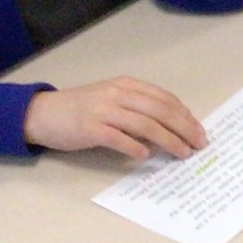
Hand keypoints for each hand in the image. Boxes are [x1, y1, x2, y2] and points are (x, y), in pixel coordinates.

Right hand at [23, 78, 205, 160]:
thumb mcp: (113, 100)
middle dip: (185, 129)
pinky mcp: (90, 128)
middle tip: (199, 145)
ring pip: (146, 125)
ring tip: (182, 153)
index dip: (186, 116)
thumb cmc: (82, 109)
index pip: (165, 99)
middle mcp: (117, 94)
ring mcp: (103, 110)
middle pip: (161, 111)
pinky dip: (135, 147)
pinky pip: (119, 138)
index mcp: (127, 85)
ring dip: (168, 141)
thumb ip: (139, 109)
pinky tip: (146, 156)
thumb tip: (171, 129)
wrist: (41, 113)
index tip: (200, 131)